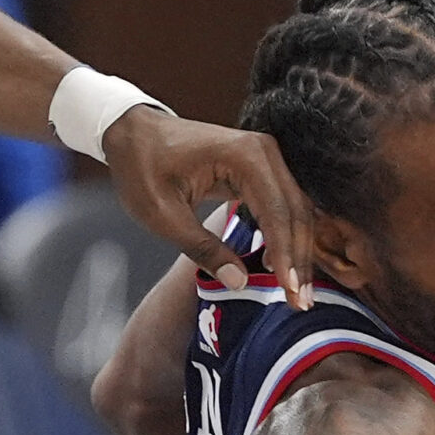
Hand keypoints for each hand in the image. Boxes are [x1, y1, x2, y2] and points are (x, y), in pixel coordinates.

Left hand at [102, 109, 315, 308]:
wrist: (132, 133)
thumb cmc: (142, 168)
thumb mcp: (163, 215)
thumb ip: (203, 249)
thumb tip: (239, 282)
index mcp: (244, 156)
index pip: (278, 213)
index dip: (287, 256)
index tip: (291, 293)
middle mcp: (263, 151)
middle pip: (296, 211)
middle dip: (300, 259)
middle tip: (302, 301)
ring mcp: (264, 157)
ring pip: (295, 209)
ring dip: (297, 250)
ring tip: (296, 291)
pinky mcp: (258, 168)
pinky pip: (282, 204)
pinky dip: (285, 235)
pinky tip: (280, 265)